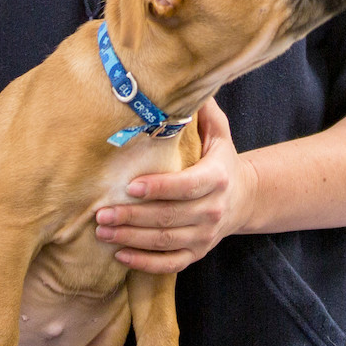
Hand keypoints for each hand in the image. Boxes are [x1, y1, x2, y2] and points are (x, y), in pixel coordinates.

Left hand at [94, 100, 258, 273]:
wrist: (244, 198)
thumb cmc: (221, 160)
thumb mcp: (219, 133)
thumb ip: (203, 111)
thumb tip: (183, 82)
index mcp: (218, 178)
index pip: (187, 186)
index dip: (160, 188)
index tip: (130, 186)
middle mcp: (213, 210)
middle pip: (169, 217)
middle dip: (132, 216)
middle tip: (101, 212)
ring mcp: (205, 236)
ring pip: (165, 241)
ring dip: (131, 238)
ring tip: (102, 231)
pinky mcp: (197, 253)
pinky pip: (170, 264)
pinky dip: (145, 263)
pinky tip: (120, 256)